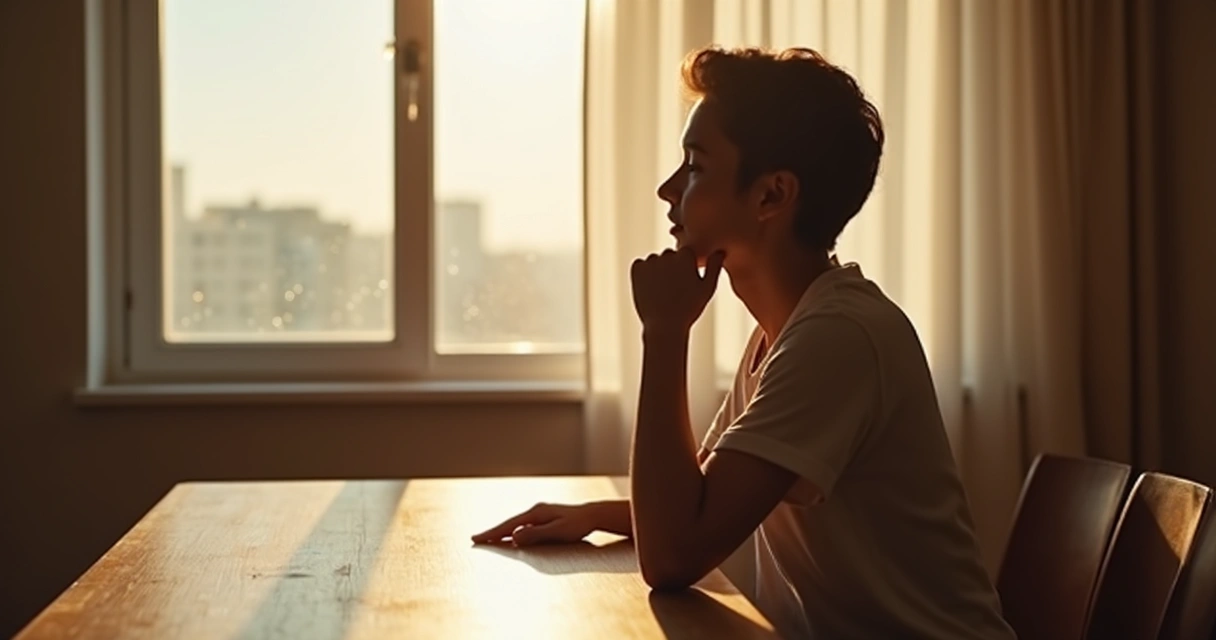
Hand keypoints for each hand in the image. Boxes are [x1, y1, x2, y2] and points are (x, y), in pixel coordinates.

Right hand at [471, 502, 598, 545]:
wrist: (592, 515)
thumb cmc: (577, 525)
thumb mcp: (558, 532)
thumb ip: (536, 535)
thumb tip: (515, 536)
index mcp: (536, 514)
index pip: (509, 526)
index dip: (492, 533)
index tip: (477, 539)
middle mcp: (535, 512)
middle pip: (509, 524)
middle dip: (492, 533)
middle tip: (475, 540)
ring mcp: (539, 514)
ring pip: (515, 525)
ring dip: (501, 532)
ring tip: (488, 540)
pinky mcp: (544, 519)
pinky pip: (523, 526)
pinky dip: (513, 532)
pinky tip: (511, 537)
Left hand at [630, 248, 724, 332]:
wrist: (664, 326)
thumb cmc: (689, 309)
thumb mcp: (707, 289)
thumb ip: (714, 267)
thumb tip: (719, 251)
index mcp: (687, 256)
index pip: (687, 253)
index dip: (687, 268)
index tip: (686, 284)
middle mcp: (668, 254)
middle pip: (670, 255)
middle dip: (672, 267)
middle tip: (674, 290)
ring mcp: (651, 261)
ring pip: (655, 260)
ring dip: (657, 270)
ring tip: (662, 292)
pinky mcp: (637, 269)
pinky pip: (640, 265)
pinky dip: (643, 274)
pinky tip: (650, 288)